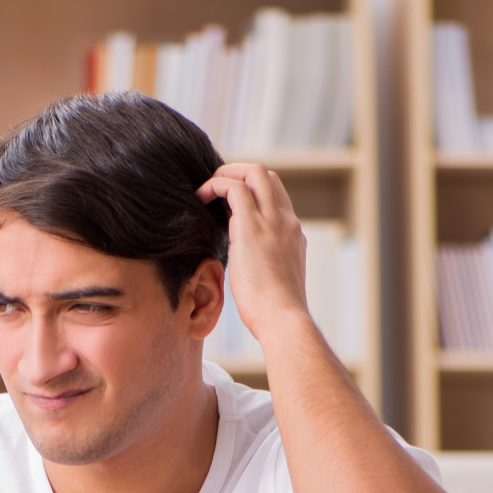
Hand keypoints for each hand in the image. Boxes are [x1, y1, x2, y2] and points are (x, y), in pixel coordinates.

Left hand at [196, 163, 308, 339]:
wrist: (284, 320)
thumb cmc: (275, 312)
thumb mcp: (274, 280)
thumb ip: (264, 265)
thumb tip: (247, 268)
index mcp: (292, 234)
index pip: (276, 196)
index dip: (252, 191)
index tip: (228, 203)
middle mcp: (286, 221)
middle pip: (267, 176)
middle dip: (238, 172)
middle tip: (215, 187)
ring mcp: (272, 222)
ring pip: (254, 172)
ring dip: (226, 173)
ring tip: (205, 190)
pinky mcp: (252, 228)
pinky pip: (233, 189)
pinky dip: (214, 186)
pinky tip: (200, 198)